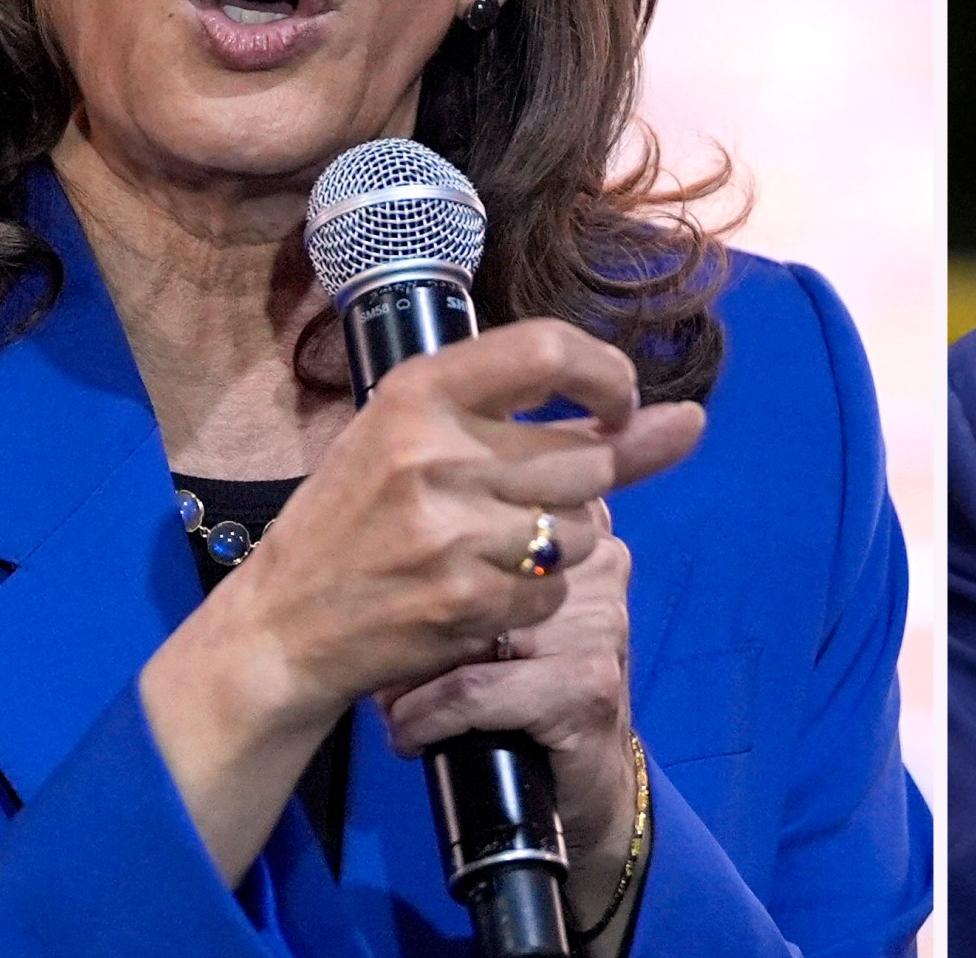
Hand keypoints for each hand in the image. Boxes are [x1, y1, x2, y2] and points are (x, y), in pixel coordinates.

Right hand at [140, 319, 703, 883]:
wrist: (284, 625)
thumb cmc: (360, 519)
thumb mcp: (425, 442)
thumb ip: (564, 425)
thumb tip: (691, 420)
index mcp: (417, 392)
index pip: (548, 349)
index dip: (608, 375)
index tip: (620, 404)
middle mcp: (434, 452)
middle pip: (587, 459)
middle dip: (579, 487)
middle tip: (519, 505)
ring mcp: (449, 530)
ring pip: (582, 529)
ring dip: (559, 545)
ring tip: (492, 549)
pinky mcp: (463, 600)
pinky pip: (555, 592)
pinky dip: (536, 597)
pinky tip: (483, 593)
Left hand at [382, 510, 638, 939]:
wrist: (581, 782)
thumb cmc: (524, 687)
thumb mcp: (497, 612)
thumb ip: (465, 562)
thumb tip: (361, 546)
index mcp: (578, 527)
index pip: (491, 505)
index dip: (428, 556)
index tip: (391, 604)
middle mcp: (600, 560)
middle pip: (473, 568)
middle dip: (414, 622)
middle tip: (383, 667)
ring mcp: (602, 620)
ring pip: (467, 629)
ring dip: (412, 677)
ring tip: (393, 703)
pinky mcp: (588, 684)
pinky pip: (475, 690)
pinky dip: (427, 718)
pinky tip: (409, 736)